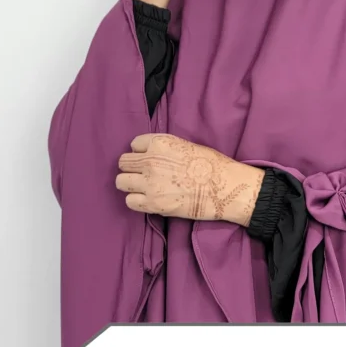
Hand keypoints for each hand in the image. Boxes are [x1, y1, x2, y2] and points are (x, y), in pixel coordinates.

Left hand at [115, 134, 264, 225]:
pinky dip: (136, 201)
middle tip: (145, 175)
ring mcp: (149, 183)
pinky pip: (129, 201)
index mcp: (160, 143)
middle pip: (123, 163)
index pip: (134, 144)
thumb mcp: (186, 145)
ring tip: (144, 188)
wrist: (224, 187)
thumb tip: (155, 156)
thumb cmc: (212, 165)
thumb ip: (165, 150)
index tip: (150, 158)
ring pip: (121, 182)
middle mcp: (149, 161)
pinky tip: (148, 200)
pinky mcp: (152, 204)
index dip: (142, 152)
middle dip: (132, 168)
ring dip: (130, 184)